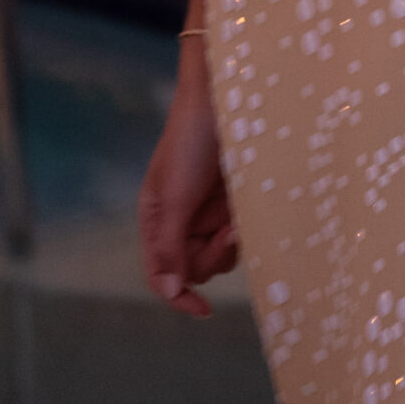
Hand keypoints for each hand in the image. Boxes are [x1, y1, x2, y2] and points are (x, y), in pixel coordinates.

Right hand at [139, 51, 239, 317]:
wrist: (223, 93)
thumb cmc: (191, 141)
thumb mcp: (175, 196)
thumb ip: (170, 245)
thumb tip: (168, 292)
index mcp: (157, 220)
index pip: (161, 275)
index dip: (179, 297)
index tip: (204, 309)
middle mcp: (181, 219)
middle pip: (195, 267)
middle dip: (213, 254)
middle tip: (229, 229)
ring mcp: (209, 208)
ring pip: (221, 251)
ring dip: (231, 240)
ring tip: (238, 214)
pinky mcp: (235, 196)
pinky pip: (241, 228)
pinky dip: (246, 226)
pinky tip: (247, 208)